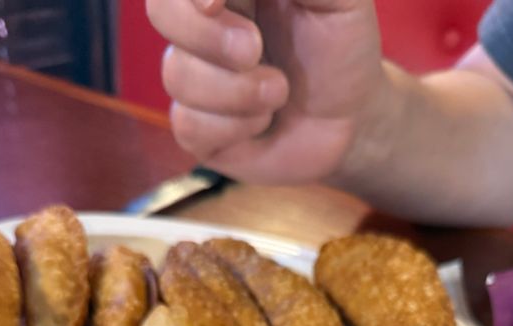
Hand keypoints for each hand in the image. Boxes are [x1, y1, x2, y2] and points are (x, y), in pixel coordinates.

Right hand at [146, 0, 387, 182]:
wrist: (351, 120)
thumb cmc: (342, 48)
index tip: (214, 3)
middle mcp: (203, 24)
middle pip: (161, 10)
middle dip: (207, 36)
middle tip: (254, 49)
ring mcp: (197, 75)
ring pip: (178, 74)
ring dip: (238, 91)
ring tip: (280, 91)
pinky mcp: (197, 127)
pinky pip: (189, 124)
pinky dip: (235, 126)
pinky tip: (262, 122)